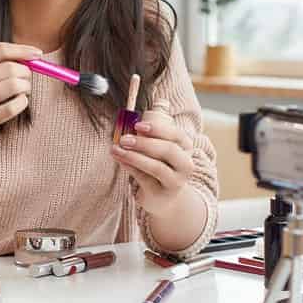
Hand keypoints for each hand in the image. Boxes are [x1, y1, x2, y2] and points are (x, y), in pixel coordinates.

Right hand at [0, 41, 39, 158]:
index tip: (36, 53)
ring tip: (24, 91)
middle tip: (28, 78)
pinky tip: (19, 103)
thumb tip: (26, 56)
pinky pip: (11, 107)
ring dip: (25, 86)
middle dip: (25, 71)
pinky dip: (22, 102)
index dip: (20, 50)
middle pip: (7, 67)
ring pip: (12, 85)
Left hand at [111, 100, 194, 215]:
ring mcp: (175, 181)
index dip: (158, 129)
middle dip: (144, 143)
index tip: (138, 125)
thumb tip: (153, 104)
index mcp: (186, 148)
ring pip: (156, 167)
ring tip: (116, 149)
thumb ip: (157, 127)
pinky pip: (144, 179)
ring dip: (134, 156)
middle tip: (124, 139)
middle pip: (168, 150)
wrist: (165, 198)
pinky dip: (130, 167)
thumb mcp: (162, 146)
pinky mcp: (161, 194)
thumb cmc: (160, 164)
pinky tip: (119, 159)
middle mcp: (185, 164)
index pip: (177, 135)